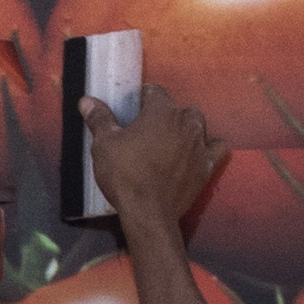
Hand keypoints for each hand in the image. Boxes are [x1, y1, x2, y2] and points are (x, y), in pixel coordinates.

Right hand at [85, 84, 225, 243]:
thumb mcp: (104, 145)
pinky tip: (196, 153)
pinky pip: (215, 149)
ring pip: (197, 124)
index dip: (141, 99)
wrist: (149, 212)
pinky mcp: (207, 166)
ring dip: (185, 128)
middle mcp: (186, 122)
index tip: (132, 111)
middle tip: (147, 130)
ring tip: (169, 140)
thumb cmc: (125, 174)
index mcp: (162, 110)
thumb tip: (87, 102)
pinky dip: (207, 148)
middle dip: (165, 114)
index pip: (154, 91)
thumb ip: (99, 119)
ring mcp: (200, 144)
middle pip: (178, 108)